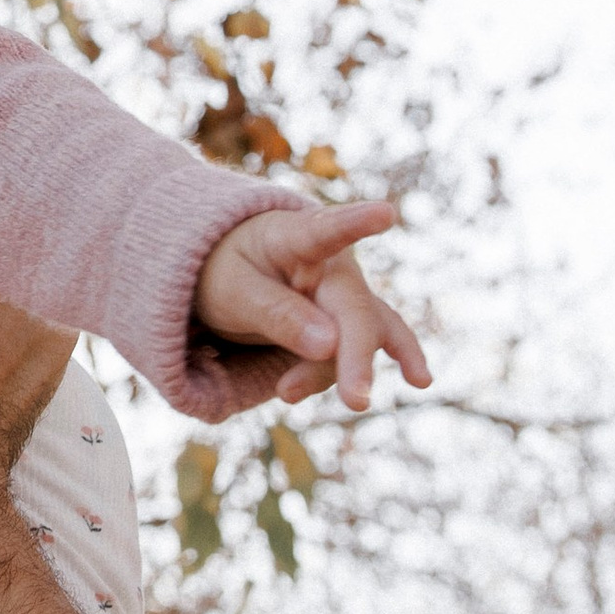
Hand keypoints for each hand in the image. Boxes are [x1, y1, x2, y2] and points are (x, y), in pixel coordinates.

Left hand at [193, 198, 429, 410]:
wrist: (228, 276)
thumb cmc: (228, 269)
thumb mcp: (232, 289)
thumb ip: (276, 313)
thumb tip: (330, 346)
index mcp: (298, 238)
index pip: (328, 231)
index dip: (357, 223)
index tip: (386, 213)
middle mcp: (333, 267)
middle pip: (355, 311)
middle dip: (357, 356)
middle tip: (357, 400)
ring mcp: (345, 299)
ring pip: (362, 339)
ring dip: (342, 372)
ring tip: (285, 393)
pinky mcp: (345, 328)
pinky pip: (348, 356)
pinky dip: (323, 377)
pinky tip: (288, 391)